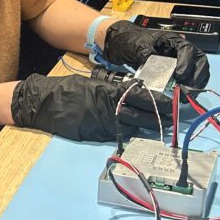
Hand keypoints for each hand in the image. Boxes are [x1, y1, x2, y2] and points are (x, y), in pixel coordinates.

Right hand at [11, 74, 172, 142]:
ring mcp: (103, 125)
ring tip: (163, 128)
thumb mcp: (92, 84)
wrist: (44, 104)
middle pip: (142, 116)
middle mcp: (109, 110)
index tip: (173, 103)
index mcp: (109, 93)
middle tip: (175, 119)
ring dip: (149, 128)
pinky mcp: (96, 135)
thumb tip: (130, 92)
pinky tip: (140, 133)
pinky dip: (130, 133)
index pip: (141, 97)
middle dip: (160, 118)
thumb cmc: (67, 90)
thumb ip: (112, 89)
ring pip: (132, 127)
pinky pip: (118, 134)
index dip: (159, 101)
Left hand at [102, 21, 210, 88]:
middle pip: (198, 60)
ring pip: (197, 70)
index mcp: (172, 39)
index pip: (187, 49)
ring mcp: (179, 60)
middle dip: (196, 75)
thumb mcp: (137, 46)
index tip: (179, 76)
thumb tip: (156, 68)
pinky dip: (189, 87)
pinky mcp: (175, 71)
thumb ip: (147, 55)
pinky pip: (188, 78)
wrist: (121, 43)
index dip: (186, 63)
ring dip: (195, 83)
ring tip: (186, 96)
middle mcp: (179, 49)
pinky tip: (184, 96)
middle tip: (187, 89)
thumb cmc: (130, 40)